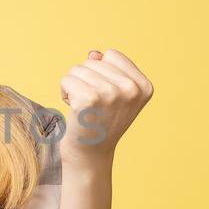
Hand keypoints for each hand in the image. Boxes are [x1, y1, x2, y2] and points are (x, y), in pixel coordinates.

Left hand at [57, 48, 153, 167]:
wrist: (90, 154)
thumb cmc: (99, 121)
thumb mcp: (113, 93)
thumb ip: (107, 69)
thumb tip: (94, 53)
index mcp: (144, 86)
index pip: (111, 55)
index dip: (102, 73)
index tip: (105, 97)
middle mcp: (131, 89)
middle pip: (93, 61)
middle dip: (86, 80)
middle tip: (93, 106)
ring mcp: (111, 93)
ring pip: (78, 68)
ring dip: (74, 87)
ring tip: (84, 108)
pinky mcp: (89, 99)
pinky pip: (67, 79)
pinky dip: (64, 92)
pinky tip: (74, 110)